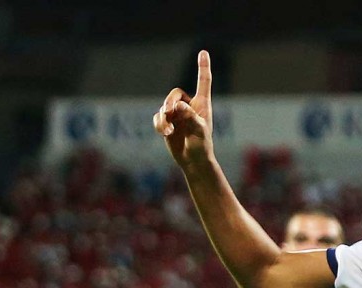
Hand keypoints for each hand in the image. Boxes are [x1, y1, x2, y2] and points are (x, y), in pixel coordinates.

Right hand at [153, 50, 213, 168]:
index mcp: (202, 105)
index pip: (203, 82)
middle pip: (175, 94)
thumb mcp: (199, 132)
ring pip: (164, 106)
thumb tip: (179, 105)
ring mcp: (177, 114)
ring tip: (167, 131)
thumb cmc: (202, 146)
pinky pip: (158, 117)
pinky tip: (164, 133)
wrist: (193, 161)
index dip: (203, 67)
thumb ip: (190, 117)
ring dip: (163, 117)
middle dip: (170, 103)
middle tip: (169, 114)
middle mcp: (189, 107)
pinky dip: (159, 124)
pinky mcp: (167, 123)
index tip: (204, 52)